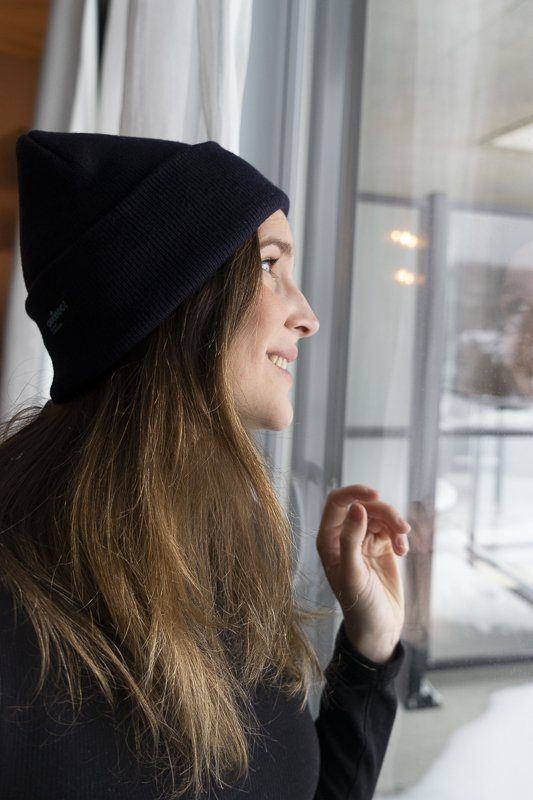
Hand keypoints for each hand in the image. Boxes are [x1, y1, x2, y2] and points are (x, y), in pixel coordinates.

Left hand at [316, 484, 409, 662]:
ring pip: (380, 515)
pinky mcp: (380, 546)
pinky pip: (391, 528)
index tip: (376, 494)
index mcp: (328, 539)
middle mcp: (343, 536)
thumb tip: (357, 508)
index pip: (337, 502)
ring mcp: (363, 540)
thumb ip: (351, 540)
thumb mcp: (353, 574)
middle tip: (402, 529)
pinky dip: (399, 536)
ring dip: (395, 525)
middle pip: (364, 506)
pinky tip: (402, 552)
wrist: (380, 627)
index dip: (354, 493)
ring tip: (402, 546)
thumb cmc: (359, 605)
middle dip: (384, 512)